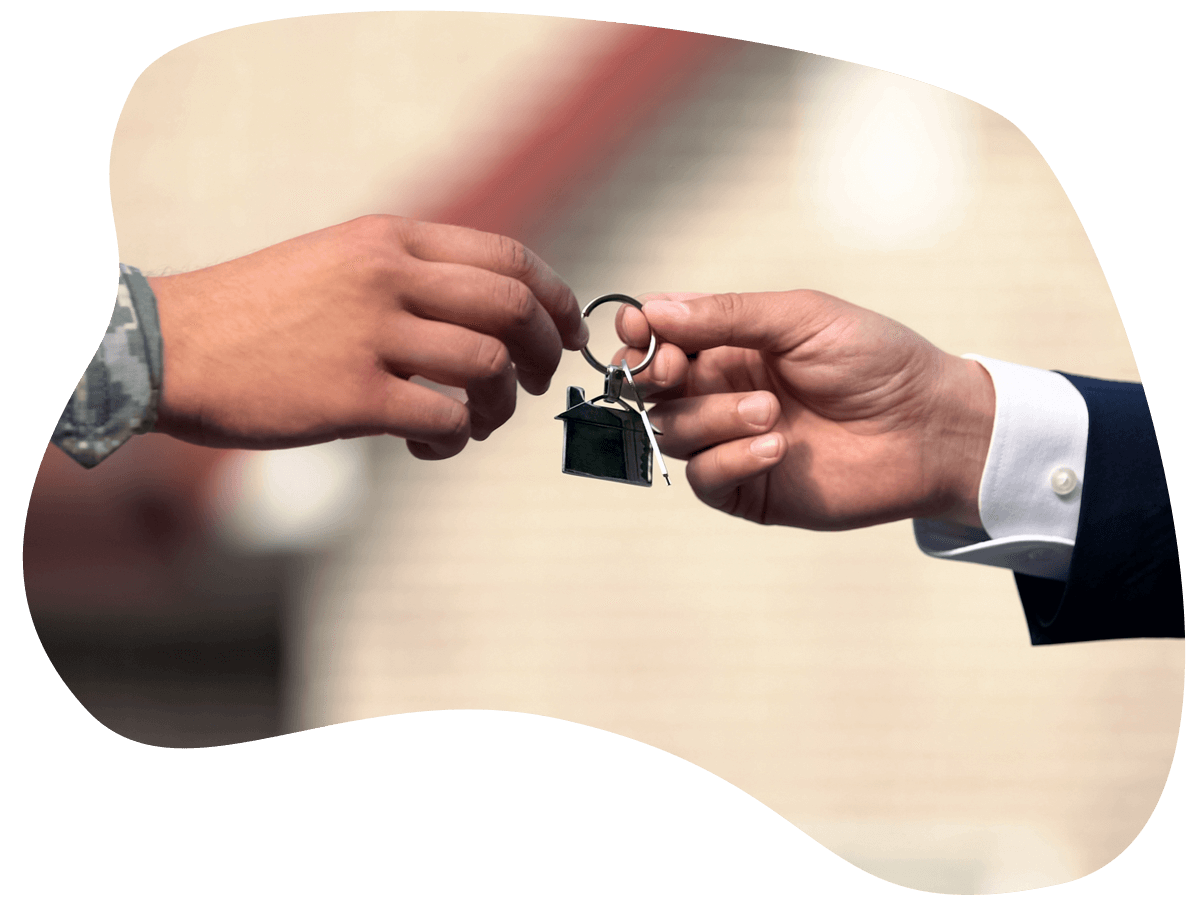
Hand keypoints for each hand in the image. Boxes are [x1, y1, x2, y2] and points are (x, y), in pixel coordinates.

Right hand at [148, 215, 586, 459]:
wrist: (171, 346)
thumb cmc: (259, 314)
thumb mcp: (338, 263)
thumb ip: (410, 275)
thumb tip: (490, 315)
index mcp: (390, 239)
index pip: (508, 257)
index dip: (557, 299)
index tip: (567, 333)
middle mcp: (386, 276)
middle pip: (513, 308)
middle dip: (547, 352)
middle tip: (537, 384)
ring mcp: (369, 334)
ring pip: (489, 366)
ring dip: (502, 405)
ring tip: (477, 422)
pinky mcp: (351, 395)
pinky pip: (445, 418)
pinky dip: (456, 438)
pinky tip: (431, 443)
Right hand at [613, 291, 994, 529]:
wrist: (928, 427)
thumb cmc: (876, 361)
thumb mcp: (802, 318)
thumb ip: (727, 314)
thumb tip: (654, 309)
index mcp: (731, 345)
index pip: (660, 339)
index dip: (640, 337)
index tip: (639, 333)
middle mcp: (722, 392)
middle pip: (651, 389)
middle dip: (652, 377)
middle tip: (677, 369)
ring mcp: (731, 442)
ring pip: (672, 431)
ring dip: (711, 418)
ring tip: (770, 413)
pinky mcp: (747, 489)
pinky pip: (705, 477)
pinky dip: (730, 459)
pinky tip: (776, 448)